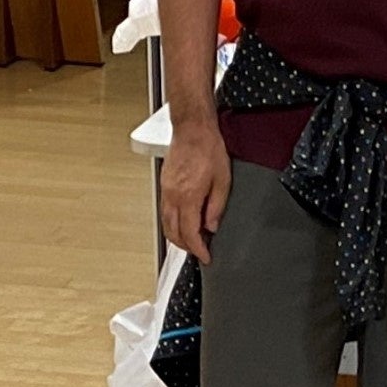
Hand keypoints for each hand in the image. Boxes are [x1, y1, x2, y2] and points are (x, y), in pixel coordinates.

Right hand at [160, 116, 230, 262]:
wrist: (192, 129)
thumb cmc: (208, 148)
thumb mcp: (223, 180)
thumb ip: (217, 207)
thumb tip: (212, 226)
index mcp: (188, 197)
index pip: (190, 233)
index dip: (198, 250)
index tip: (205, 257)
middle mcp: (173, 196)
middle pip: (173, 233)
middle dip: (187, 247)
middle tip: (200, 250)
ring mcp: (166, 191)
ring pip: (166, 224)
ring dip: (178, 237)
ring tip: (193, 239)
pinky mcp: (164, 185)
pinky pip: (165, 212)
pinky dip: (173, 223)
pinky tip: (185, 221)